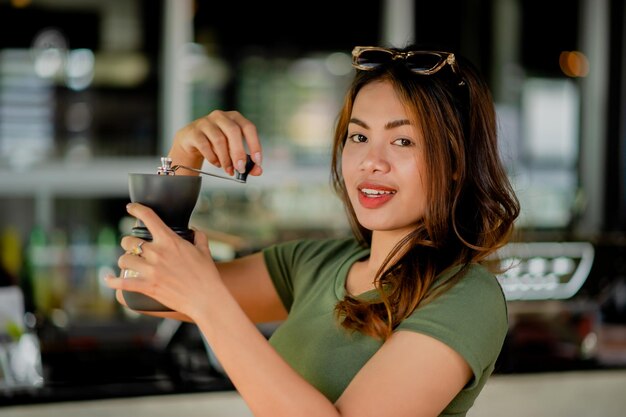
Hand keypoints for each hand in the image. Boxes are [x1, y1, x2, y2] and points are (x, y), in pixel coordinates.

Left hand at [105, 203, 220, 319]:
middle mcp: (157, 253)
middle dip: (129, 243)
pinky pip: (121, 282)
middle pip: (129, 241)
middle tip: (134, 248)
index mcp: (169, 241)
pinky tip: (108, 277)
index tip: (131, 207)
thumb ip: (198, 237)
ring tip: (128, 262)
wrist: (206, 298)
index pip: (148, 217)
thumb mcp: (204, 250)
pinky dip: (112, 280)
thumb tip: (194, 230)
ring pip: (123, 259)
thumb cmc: (207, 275)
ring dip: (124, 259)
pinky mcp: (147, 286)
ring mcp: (150, 270)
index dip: (136, 208)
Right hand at [170, 110, 262, 177]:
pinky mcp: (194, 131)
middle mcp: (221, 116)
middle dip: (238, 152)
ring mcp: (206, 122)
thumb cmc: (216, 144)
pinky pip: (204, 145)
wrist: (192, 142)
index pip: (248, 127)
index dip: (254, 144)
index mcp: (235, 118)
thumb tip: (257, 171)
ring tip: (228, 169)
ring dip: (225, 158)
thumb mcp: (232, 151)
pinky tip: (216, 163)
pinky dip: (212, 157)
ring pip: (219, 139)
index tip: (257, 161)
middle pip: (233, 131)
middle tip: (240, 168)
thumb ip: (246, 161)